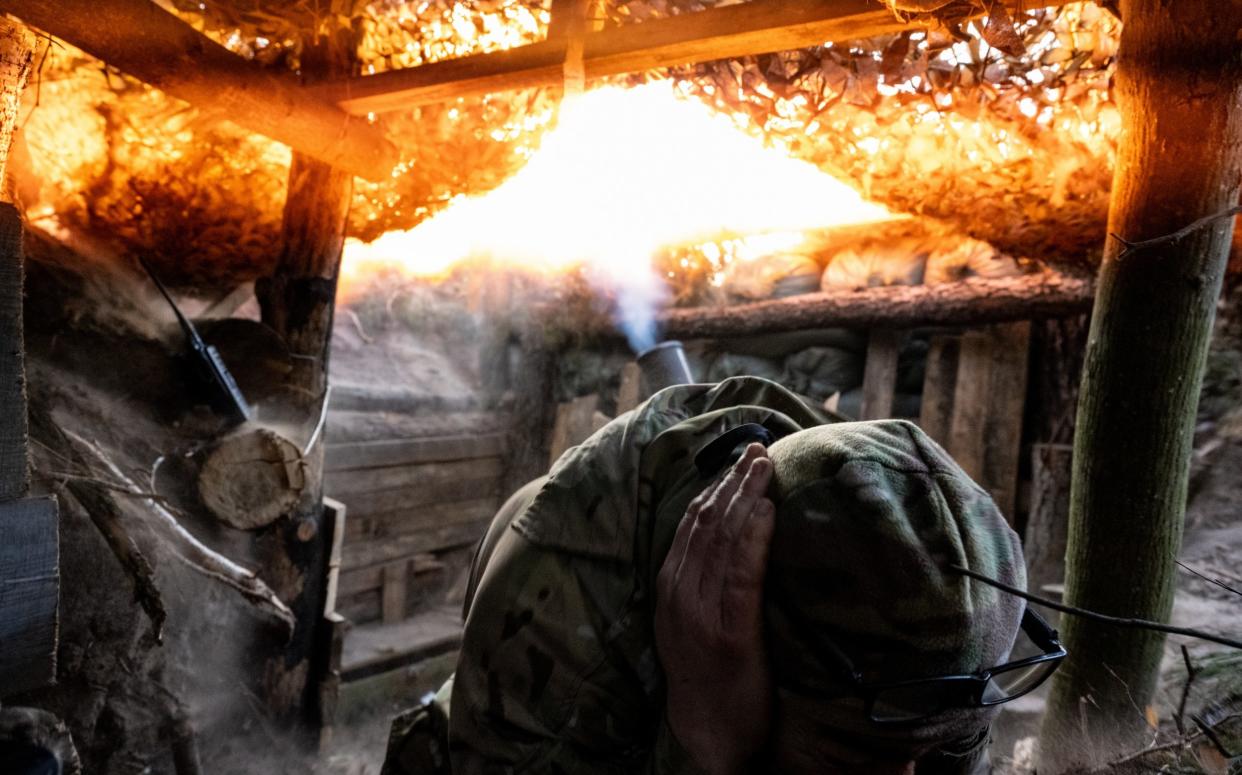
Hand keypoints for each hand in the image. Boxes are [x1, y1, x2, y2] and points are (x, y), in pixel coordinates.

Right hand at [654, 443, 776, 774]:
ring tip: (766, 468)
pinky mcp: (729, 632)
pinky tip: (768, 512)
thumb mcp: (692, 622)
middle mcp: (678, 594)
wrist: (708, 734)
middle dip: (733, 481)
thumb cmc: (710, 676)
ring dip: (745, 497)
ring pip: (720, 539)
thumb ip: (702, 581)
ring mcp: (700, 613)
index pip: (691, 523)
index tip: (741, 458)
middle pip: (705, 522)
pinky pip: (741, 573)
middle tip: (759, 450)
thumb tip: (730, 534)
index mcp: (669, 586)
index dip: (717, 486)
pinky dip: (754, 537)